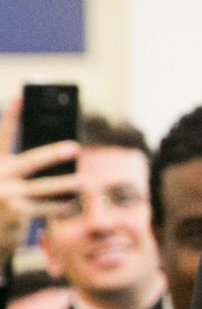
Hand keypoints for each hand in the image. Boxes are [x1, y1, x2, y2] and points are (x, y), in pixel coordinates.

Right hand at [0, 97, 81, 261]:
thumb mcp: (6, 181)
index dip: (11, 117)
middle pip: (29, 161)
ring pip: (43, 188)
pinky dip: (59, 206)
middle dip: (52, 154)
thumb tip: (61, 155)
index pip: (1, 137)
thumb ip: (21, 168)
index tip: (20, 96)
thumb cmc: (1, 202)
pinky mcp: (14, 213)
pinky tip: (72, 204)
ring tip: (86, 181)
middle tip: (74, 147)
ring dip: (66, 185)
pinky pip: (44, 208)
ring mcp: (5, 195)